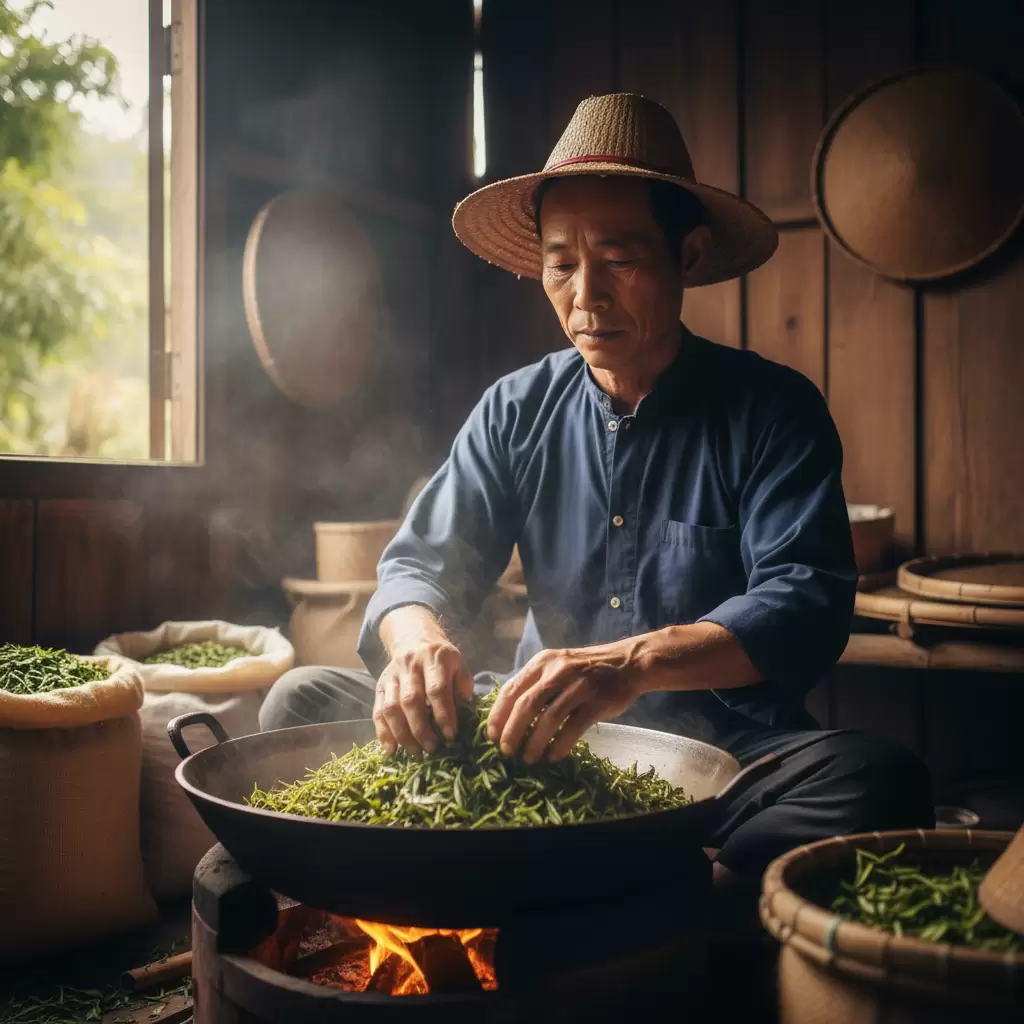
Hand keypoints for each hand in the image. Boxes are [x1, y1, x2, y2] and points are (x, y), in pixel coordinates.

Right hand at [373, 637, 474, 754]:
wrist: (415, 639)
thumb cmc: (443, 660)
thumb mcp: (459, 665)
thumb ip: (463, 688)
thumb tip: (461, 715)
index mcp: (435, 658)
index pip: (437, 690)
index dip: (443, 714)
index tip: (450, 735)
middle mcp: (411, 665)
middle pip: (411, 700)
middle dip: (421, 729)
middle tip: (432, 749)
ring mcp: (392, 676)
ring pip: (391, 708)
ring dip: (402, 734)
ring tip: (415, 752)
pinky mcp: (380, 686)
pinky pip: (378, 711)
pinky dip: (383, 732)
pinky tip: (392, 749)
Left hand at [486, 643, 644, 763]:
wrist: (628, 663)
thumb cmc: (586, 669)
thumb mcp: (556, 665)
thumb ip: (535, 684)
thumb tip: (508, 715)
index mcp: (542, 662)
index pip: (511, 689)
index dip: (498, 715)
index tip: (491, 735)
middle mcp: (558, 671)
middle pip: (526, 705)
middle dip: (512, 731)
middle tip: (506, 751)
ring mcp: (579, 686)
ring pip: (548, 719)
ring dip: (535, 742)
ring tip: (529, 758)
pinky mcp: (597, 702)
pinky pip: (573, 728)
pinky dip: (560, 745)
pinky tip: (553, 756)